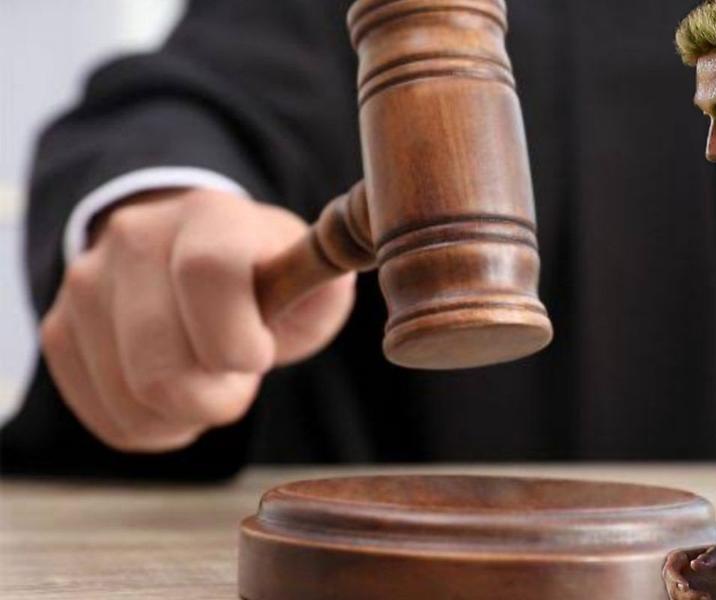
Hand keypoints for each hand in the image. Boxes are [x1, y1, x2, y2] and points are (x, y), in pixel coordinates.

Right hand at [40, 188, 354, 451]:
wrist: (187, 254)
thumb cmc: (267, 274)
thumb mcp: (311, 270)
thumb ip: (327, 278)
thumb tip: (367, 250)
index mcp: (210, 217)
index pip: (210, 273)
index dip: (238, 338)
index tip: (259, 356)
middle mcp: (135, 240)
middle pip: (160, 362)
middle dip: (215, 397)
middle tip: (238, 379)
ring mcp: (88, 284)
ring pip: (131, 398)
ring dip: (184, 416)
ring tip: (207, 382)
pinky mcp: (62, 330)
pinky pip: (105, 415)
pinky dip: (150, 427)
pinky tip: (173, 399)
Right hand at [662, 539, 715, 599]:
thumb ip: (708, 557)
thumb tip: (694, 564)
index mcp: (679, 558)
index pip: (670, 569)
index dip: (675, 578)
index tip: (685, 586)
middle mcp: (677, 573)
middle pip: (673, 588)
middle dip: (685, 595)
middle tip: (705, 596)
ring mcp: (683, 586)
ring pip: (678, 598)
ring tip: (708, 598)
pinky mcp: (690, 596)